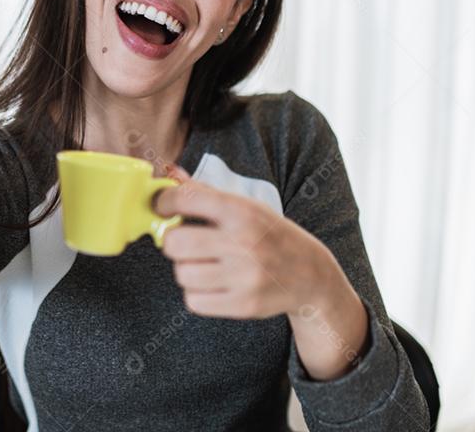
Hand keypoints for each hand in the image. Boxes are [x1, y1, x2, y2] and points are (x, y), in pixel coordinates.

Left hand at [154, 162, 369, 378]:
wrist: (311, 274)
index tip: (163, 208)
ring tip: (205, 264)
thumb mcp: (245, 206)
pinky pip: (194, 301)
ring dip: (186, 269)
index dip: (164, 202)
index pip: (185, 199)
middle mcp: (244, 242)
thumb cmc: (269, 234)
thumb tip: (168, 171)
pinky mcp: (244, 304)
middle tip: (185, 242)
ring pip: (182, 274)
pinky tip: (214, 284)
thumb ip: (204, 191)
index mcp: (241, 211)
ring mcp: (245, 275)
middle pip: (175, 243)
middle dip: (173, 242)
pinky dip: (197, 294)